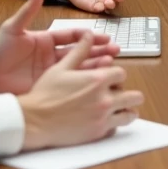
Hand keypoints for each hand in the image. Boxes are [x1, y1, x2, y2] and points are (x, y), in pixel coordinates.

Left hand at [0, 0, 119, 94]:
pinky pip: (69, 83)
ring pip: (78, 67)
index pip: (72, 36)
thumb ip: (27, 12)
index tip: (102, 35)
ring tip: (112, 63)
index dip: (87, 36)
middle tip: (116, 49)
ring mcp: (51, 71)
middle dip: (98, 50)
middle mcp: (52, 55)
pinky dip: (83, 81)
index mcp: (46, 40)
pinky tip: (96, 80)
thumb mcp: (13, 28)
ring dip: (94, 65)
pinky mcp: (48, 86)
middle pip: (80, 51)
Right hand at [17, 32, 144, 150]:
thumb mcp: (61, 68)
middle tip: (117, 94)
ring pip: (130, 114)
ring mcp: (103, 118)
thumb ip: (79, 51)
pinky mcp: (98, 133)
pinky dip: (114, 124)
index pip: (121, 74)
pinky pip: (117, 128)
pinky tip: (106, 120)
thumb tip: (88, 35)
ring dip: (126, 109)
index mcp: (97, 80)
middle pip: (133, 95)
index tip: (109, 78)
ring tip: (119, 109)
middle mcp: (104, 99)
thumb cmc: (45, 93)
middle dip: (127, 93)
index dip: (115, 75)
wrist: (34, 121)